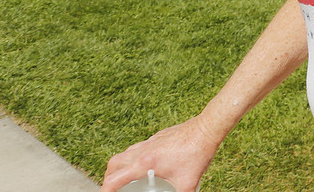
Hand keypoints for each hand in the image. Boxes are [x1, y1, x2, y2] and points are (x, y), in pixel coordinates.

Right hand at [101, 117, 220, 191]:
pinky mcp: (157, 137)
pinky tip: (146, 165)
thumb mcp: (187, 183)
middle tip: (113, 188)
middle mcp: (143, 150)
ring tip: (127, 178)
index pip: (114, 179)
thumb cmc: (198, 152)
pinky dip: (134, 157)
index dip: (106, 191)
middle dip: (109, 178)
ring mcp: (150, 141)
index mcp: (145, 162)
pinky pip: (138, 147)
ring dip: (121, 166)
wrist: (207, 128)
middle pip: (113, 164)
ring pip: (125, 153)